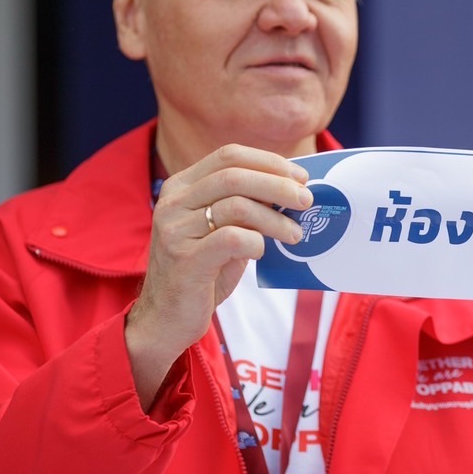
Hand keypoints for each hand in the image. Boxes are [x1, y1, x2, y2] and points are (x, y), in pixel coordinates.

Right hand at [125, 144, 311, 407]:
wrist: (167, 318)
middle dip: (278, 184)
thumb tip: (292, 191)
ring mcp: (175, 229)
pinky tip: (264, 253)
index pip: (229, 155)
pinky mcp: (184, 259)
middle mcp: (173, 202)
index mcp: (181, 186)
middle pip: (234, 175)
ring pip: (236, 205)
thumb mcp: (222, 231)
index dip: (268, 162)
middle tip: (306, 200)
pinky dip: (257, 242)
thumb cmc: (202, 273)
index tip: (299, 176)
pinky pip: (233, 238)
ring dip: (275, 218)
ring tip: (295, 234)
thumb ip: (245, 208)